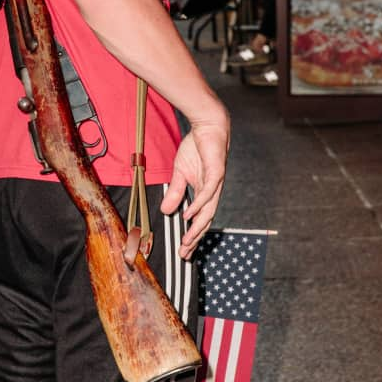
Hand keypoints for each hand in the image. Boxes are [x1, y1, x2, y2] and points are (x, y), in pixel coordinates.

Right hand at [161, 112, 229, 258]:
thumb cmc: (196, 148)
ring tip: (187, 241)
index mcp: (205, 193)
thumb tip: (165, 211)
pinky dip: (198, 205)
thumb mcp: (180, 173)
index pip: (199, 219)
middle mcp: (213, 193)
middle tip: (184, 254)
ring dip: (197, 228)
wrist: (208, 127)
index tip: (182, 251)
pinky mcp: (216, 173)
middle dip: (194, 239)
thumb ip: (175, 192)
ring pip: (208, 211)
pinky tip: (189, 216)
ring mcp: (216, 184)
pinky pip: (207, 193)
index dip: (192, 236)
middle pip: (205, 221)